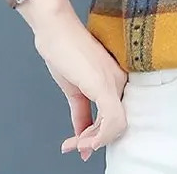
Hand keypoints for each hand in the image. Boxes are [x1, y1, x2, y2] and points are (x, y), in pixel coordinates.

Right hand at [32, 9, 128, 161]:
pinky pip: (111, 120)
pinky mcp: (104, 84)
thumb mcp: (75, 89)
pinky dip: (97, 137)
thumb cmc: (64, 52)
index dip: (100, 135)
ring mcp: (114, 82)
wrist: (56, 30)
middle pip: (118, 124)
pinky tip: (79, 141)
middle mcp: (121, 81)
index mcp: (117, 80)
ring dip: (93, 141)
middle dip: (95, 141)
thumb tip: (82, 138)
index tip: (81, 144)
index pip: (117, 116)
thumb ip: (82, 114)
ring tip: (72, 144)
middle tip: (74, 146)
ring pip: (116, 126)